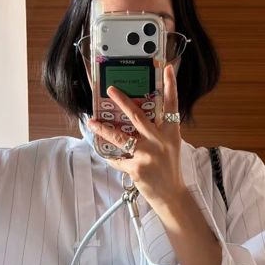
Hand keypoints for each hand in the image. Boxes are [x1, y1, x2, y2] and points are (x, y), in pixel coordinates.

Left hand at [87, 63, 186, 210]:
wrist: (171, 195)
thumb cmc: (169, 169)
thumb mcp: (169, 146)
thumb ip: (157, 131)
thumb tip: (136, 117)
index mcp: (170, 133)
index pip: (172, 105)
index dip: (171, 86)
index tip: (168, 69)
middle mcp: (160, 142)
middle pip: (138, 116)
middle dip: (123, 101)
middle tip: (111, 89)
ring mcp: (148, 155)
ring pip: (121, 138)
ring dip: (104, 129)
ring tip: (92, 122)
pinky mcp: (136, 169)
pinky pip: (117, 159)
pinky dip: (110, 157)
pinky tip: (104, 153)